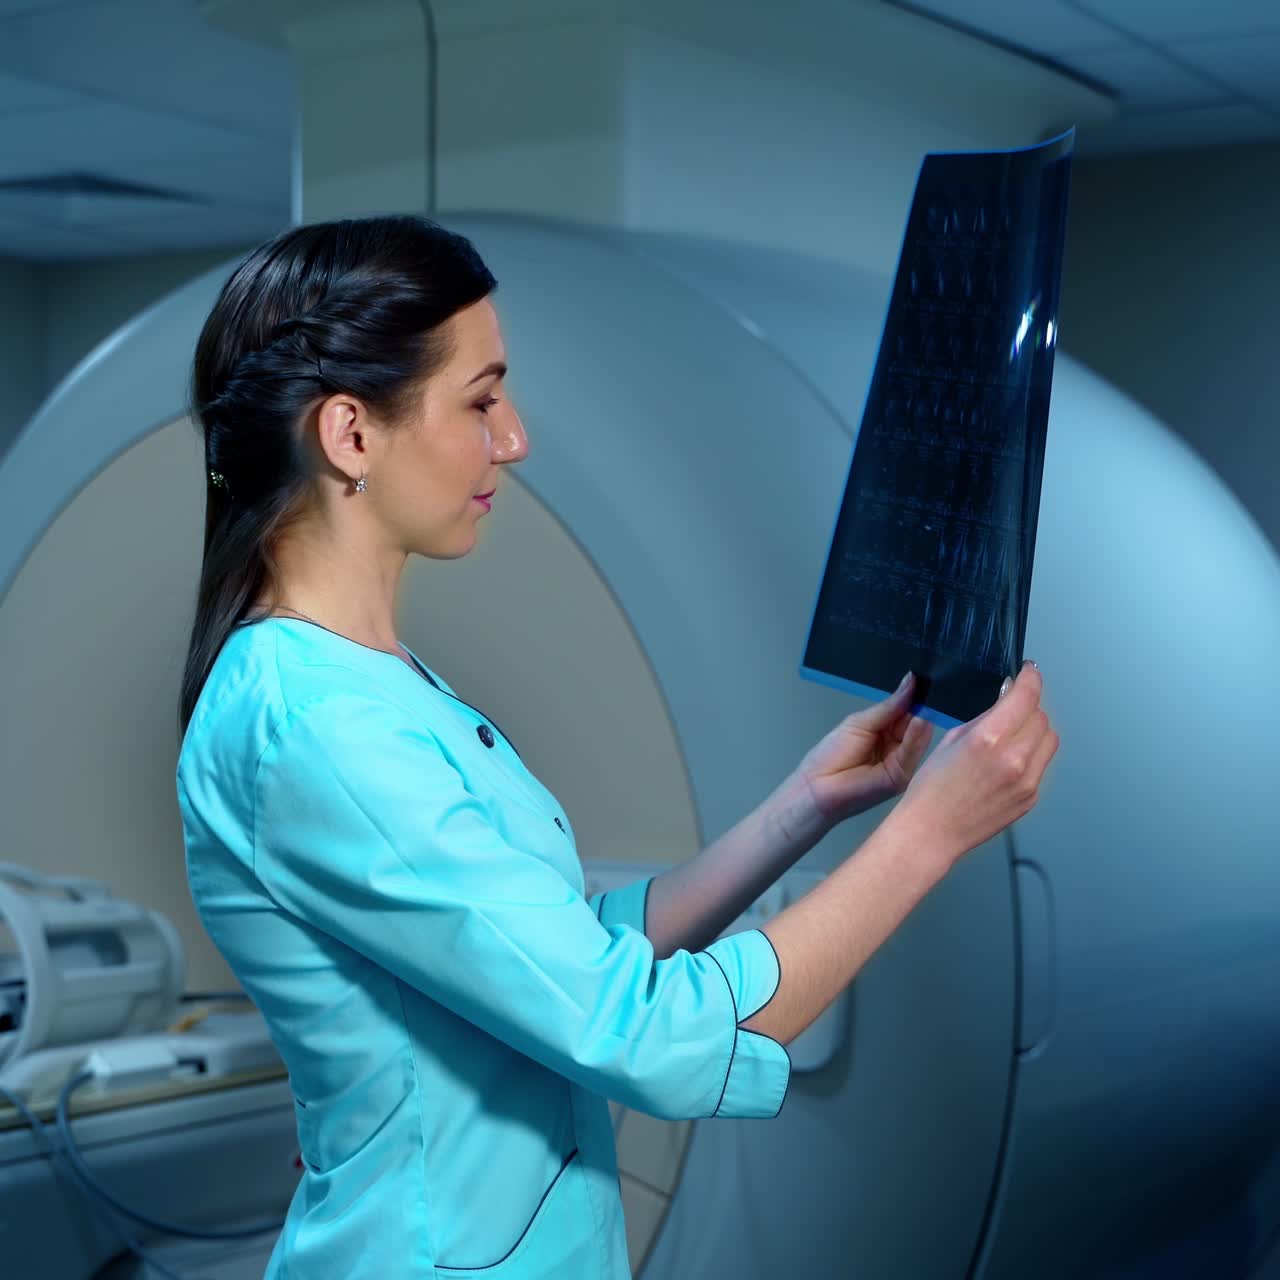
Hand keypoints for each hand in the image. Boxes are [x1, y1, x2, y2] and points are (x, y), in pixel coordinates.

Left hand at [794, 673, 934, 825]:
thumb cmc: (831, 755)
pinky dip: (916, 737)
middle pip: (918, 723)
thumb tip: (911, 681)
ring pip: (920, 738)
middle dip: (923, 706)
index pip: (909, 711)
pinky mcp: (901, 778)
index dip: (917, 697)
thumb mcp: (861, 722)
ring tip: (924, 702)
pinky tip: (919, 721)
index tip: (925, 679)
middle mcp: (898, 747)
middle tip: (929, 687)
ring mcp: (902, 763)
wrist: (816, 787)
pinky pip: (913, 754)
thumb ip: (890, 706)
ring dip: (921, 720)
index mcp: (888, 731)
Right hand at [892, 662, 1059, 868]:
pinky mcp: (1031, 797)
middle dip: (1028, 706)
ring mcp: (1027, 781)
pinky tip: (1008, 761)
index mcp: (989, 739)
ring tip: (1013, 735)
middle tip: (1011, 708)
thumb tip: (1004, 701)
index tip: (1029, 671)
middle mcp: (1014, 759)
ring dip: (1035, 730)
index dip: (1030, 678)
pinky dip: (1031, 755)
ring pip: (1049, 739)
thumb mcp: (951, 740)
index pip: (1026, 696)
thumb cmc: (932, 790)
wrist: (933, 831)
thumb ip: (983, 719)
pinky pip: (1042, 765)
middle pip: (1041, 716)